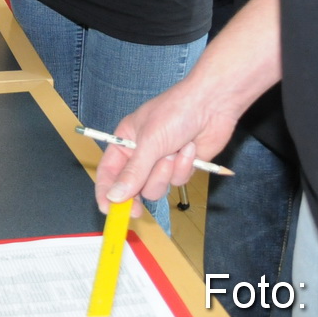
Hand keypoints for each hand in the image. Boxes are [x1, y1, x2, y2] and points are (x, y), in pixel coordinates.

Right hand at [93, 79, 237, 210]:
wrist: (212, 105)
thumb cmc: (174, 113)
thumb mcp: (149, 142)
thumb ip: (133, 172)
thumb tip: (113, 196)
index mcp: (125, 141)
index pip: (109, 171)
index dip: (105, 191)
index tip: (107, 210)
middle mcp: (141, 154)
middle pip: (132, 186)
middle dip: (138, 193)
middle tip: (137, 211)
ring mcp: (162, 162)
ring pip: (156, 187)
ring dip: (165, 173)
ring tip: (174, 152)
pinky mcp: (182, 167)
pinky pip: (177, 181)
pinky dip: (184, 167)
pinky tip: (190, 149)